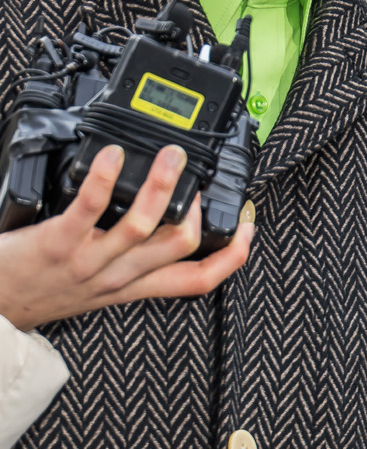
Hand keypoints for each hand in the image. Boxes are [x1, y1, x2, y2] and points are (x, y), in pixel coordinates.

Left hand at [0, 145, 252, 330]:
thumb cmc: (38, 293)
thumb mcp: (96, 291)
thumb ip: (130, 264)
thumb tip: (158, 230)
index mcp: (132, 287)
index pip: (198, 280)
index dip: (233, 255)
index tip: (247, 226)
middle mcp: (117, 276)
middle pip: (180, 245)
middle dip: (198, 204)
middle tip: (195, 173)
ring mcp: (89, 261)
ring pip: (144, 224)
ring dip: (163, 184)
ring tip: (170, 155)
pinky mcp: (59, 243)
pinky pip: (91, 206)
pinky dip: (106, 177)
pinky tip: (113, 157)